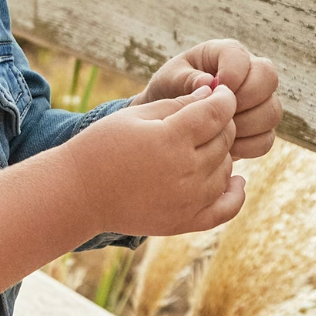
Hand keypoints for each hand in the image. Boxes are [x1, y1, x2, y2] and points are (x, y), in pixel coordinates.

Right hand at [68, 84, 244, 237]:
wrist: (78, 193)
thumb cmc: (102, 146)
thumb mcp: (136, 115)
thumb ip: (178, 104)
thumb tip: (214, 93)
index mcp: (171, 139)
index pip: (217, 113)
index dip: (224, 99)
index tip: (221, 93)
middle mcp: (186, 172)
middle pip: (225, 140)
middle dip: (222, 124)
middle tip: (207, 117)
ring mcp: (188, 200)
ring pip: (227, 168)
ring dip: (221, 153)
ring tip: (201, 145)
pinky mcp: (185, 222)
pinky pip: (227, 208)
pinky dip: (236, 193)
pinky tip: (236, 179)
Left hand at [132, 39, 279, 159]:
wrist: (168, 122)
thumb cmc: (168, 93)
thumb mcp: (168, 81)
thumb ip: (185, 79)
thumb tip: (207, 81)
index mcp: (225, 54)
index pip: (242, 57)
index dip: (231, 74)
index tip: (210, 90)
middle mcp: (250, 73)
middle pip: (269, 79)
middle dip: (244, 99)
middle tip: (218, 113)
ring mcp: (260, 102)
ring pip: (272, 112)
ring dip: (244, 125)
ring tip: (216, 131)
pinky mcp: (260, 129)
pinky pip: (266, 140)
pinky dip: (245, 147)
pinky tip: (223, 147)